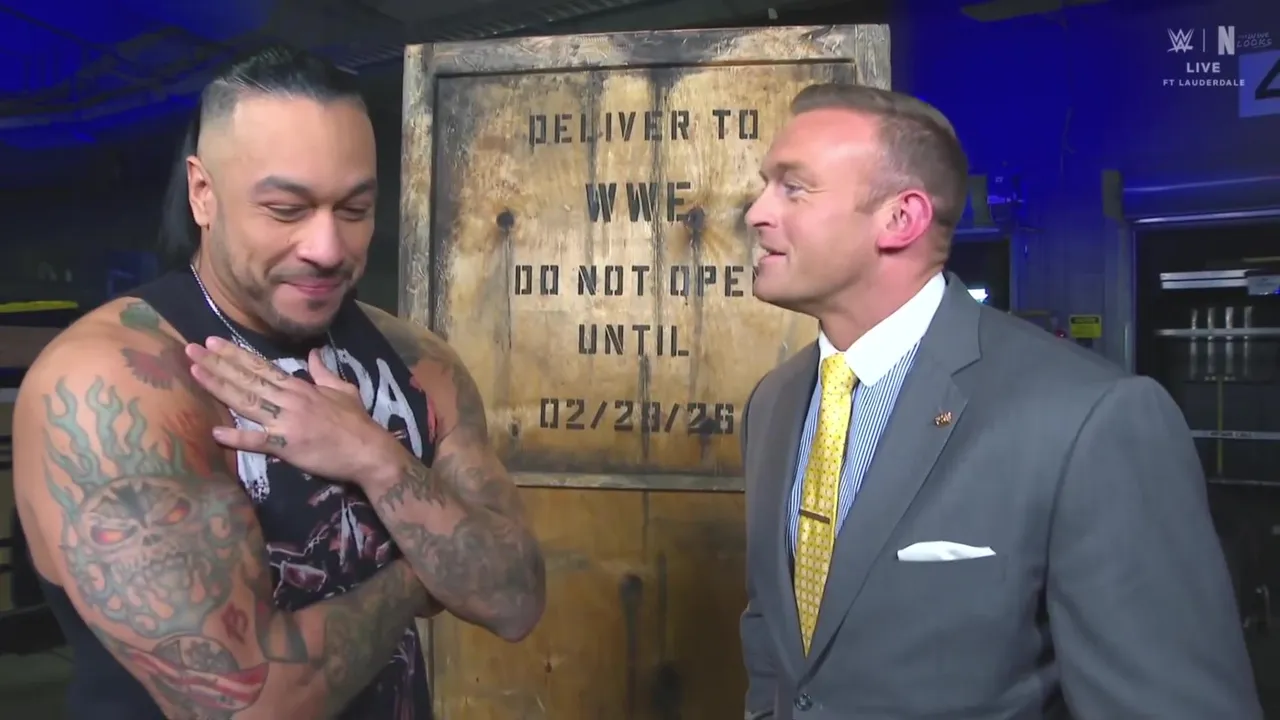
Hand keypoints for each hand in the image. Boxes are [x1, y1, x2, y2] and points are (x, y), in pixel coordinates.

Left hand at [185, 337, 398, 482]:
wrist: (368, 451)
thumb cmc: (357, 422)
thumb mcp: (343, 390)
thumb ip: (324, 372)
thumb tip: (314, 353)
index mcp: (300, 387)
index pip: (261, 366)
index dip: (235, 354)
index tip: (213, 342)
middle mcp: (289, 399)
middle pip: (247, 378)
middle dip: (217, 363)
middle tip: (190, 349)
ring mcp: (287, 422)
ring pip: (247, 401)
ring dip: (219, 387)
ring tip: (195, 372)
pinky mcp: (287, 447)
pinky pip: (258, 441)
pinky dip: (237, 438)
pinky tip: (215, 431)